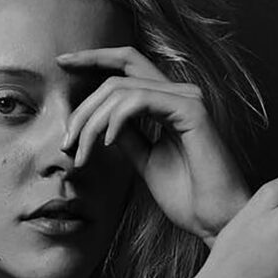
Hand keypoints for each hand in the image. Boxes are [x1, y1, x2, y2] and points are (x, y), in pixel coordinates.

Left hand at [57, 46, 249, 242]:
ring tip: (81, 153)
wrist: (215, 220)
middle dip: (82, 109)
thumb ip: (126, 135)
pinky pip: (138, 101)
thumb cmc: (188, 196)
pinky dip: (114, 121)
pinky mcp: (192, 110)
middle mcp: (180, 93)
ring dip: (91, 123)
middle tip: (66, 143)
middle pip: (115, 79)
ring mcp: (188, 98)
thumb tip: (98, 121)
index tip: (61, 62)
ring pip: (121, 90)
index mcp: (170, 102)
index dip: (93, 57)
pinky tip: (106, 144)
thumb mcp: (145, 160)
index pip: (127, 63)